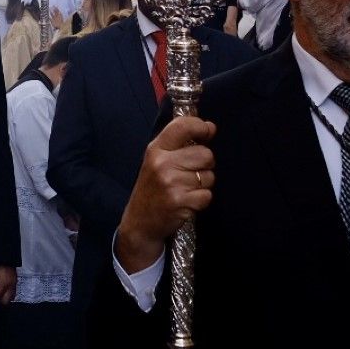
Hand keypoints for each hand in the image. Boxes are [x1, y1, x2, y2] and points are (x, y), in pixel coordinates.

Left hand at [0, 266, 16, 304]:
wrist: (4, 256)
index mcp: (4, 283)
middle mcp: (11, 285)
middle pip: (6, 301)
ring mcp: (15, 283)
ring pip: (11, 297)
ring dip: (4, 296)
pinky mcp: (16, 281)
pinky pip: (13, 291)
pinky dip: (8, 292)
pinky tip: (3, 287)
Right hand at [116, 115, 217, 274]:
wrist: (140, 223)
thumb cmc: (152, 189)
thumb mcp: (156, 160)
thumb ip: (178, 143)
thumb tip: (210, 126)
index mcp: (156, 149)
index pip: (183, 125)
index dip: (201, 126)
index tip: (207, 132)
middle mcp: (162, 163)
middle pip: (205, 154)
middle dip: (205, 164)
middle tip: (190, 173)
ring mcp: (171, 183)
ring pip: (208, 176)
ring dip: (202, 185)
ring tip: (185, 189)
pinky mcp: (180, 202)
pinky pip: (207, 195)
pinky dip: (201, 200)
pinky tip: (187, 202)